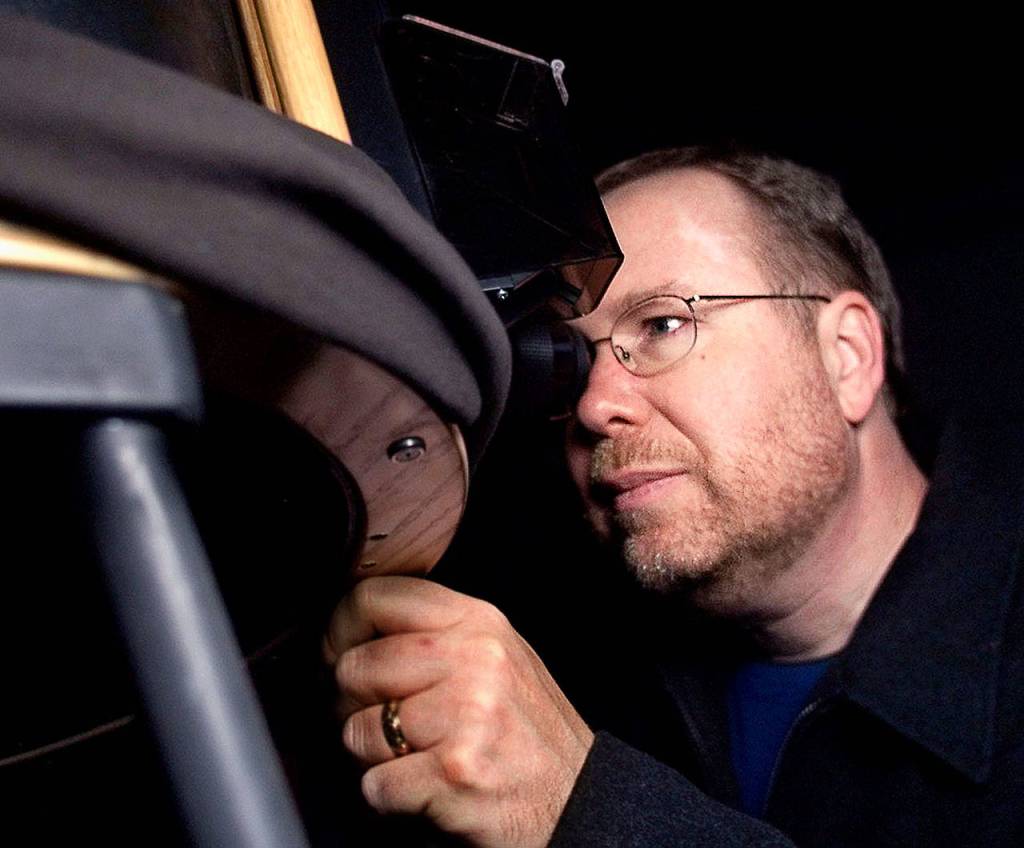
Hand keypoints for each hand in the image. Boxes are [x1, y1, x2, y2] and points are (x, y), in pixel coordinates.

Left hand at [323, 576, 593, 847]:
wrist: (579, 801)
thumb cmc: (525, 732)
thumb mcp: (494, 656)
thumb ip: (433, 634)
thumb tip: (349, 633)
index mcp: (478, 621)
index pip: (376, 596)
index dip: (340, 628)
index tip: (338, 655)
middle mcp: (474, 657)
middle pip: (355, 667)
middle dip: (355, 706)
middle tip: (388, 726)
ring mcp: (467, 713)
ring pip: (357, 730)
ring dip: (374, 757)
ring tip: (416, 758)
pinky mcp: (455, 771)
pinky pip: (374, 784)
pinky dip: (390, 798)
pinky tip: (427, 790)